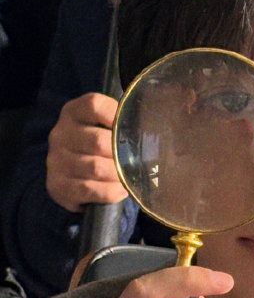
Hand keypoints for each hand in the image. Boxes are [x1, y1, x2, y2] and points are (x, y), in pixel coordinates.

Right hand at [46, 92, 127, 211]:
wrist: (74, 178)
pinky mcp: (59, 186)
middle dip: (122, 154)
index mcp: (73, 113)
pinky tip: (120, 191)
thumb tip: (151, 126)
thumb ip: (122, 123)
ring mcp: (56, 161)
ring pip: (96, 167)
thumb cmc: (99, 148)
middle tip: (136, 161)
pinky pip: (90, 190)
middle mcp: (60, 134)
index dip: (116, 116)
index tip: (132, 129)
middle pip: (98, 141)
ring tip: (129, 178)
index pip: (94, 105)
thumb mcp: (105, 128)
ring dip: (119, 175)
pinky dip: (111, 192)